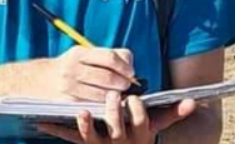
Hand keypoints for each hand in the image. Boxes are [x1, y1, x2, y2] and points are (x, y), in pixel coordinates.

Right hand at [34, 46, 136, 100]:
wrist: (39, 80)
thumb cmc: (70, 67)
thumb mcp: (83, 55)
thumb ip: (107, 56)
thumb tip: (129, 68)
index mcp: (79, 53)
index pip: (110, 57)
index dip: (125, 66)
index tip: (130, 72)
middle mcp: (72, 68)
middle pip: (108, 77)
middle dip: (123, 83)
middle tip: (126, 85)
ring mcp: (69, 86)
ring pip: (103, 93)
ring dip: (115, 95)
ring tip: (117, 94)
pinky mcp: (68, 101)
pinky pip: (94, 104)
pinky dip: (104, 104)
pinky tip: (106, 101)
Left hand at [38, 90, 196, 143]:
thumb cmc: (140, 136)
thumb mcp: (156, 126)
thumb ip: (173, 113)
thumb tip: (193, 102)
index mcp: (139, 134)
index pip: (140, 119)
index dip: (137, 108)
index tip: (134, 97)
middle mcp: (120, 142)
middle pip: (117, 127)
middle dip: (115, 111)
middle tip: (113, 96)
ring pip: (93, 137)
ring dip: (87, 125)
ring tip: (82, 112)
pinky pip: (69, 138)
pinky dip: (54, 129)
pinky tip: (41, 122)